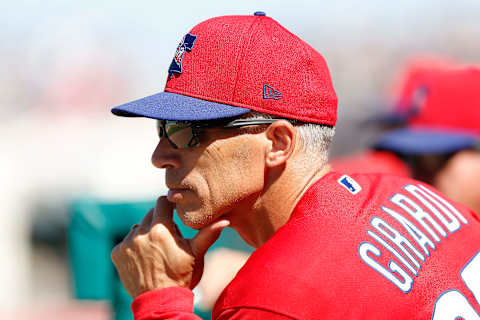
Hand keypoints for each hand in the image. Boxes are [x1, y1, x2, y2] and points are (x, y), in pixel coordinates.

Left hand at [111, 196, 229, 297]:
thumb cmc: (182, 277)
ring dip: (146, 233)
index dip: (170, 206)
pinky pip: (126, 242)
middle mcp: (140, 233)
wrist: (160, 302)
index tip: (174, 213)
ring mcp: (127, 244)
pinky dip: (134, 247)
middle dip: (159, 221)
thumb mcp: (197, 254)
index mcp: (161, 229)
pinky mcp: (117, 254)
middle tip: (168, 237)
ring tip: (156, 250)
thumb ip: (208, 234)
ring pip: (138, 228)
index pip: (162, 202)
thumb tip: (225, 221)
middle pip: (150, 214)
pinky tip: (144, 258)